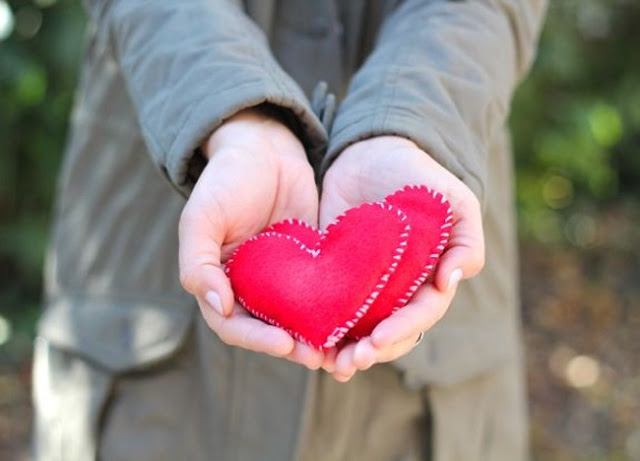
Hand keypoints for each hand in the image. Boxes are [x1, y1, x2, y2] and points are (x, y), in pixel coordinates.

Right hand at [179, 108, 323, 368]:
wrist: (265, 149)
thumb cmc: (226, 180)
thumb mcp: (202, 217)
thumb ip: (198, 262)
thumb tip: (218, 306)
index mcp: (220, 283)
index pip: (234, 325)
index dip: (257, 339)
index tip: (285, 344)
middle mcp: (251, 288)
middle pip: (269, 330)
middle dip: (293, 347)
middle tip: (319, 357)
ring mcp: (282, 278)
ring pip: (298, 318)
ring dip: (316, 336)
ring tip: (341, 350)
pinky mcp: (311, 265)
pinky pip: (322, 293)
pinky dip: (336, 310)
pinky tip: (356, 319)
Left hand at [319, 136, 484, 380]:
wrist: (372, 153)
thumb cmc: (419, 176)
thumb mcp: (454, 202)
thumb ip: (466, 240)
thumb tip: (452, 281)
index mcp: (428, 279)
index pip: (419, 315)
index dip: (401, 330)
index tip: (377, 339)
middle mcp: (396, 290)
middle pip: (388, 333)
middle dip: (371, 351)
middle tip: (348, 363)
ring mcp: (364, 285)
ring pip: (358, 329)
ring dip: (345, 351)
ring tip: (327, 363)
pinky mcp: (333, 274)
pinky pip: (327, 307)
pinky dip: (320, 327)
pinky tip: (306, 340)